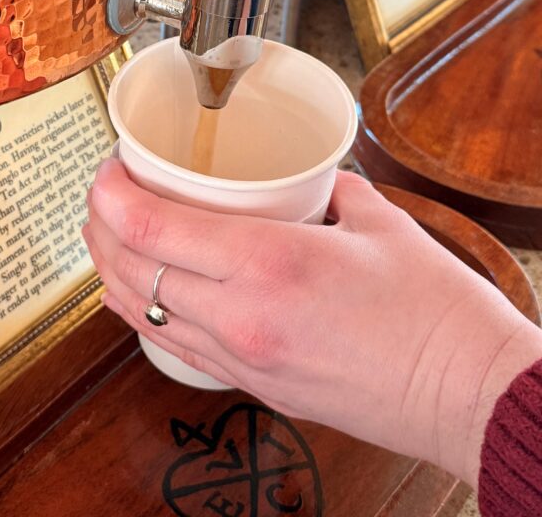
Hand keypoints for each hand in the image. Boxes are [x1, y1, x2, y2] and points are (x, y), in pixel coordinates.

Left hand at [84, 160, 541, 487]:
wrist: (463, 392)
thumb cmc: (433, 310)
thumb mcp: (377, 222)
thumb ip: (327, 190)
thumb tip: (306, 178)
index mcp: (268, 262)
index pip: (152, 227)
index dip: (109, 194)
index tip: (104, 168)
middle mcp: (240, 315)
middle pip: (129, 269)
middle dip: (98, 226)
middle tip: (102, 193)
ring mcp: (241, 358)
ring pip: (139, 314)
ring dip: (111, 269)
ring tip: (109, 233)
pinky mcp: (251, 386)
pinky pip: (171, 345)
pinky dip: (142, 310)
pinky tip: (142, 287)